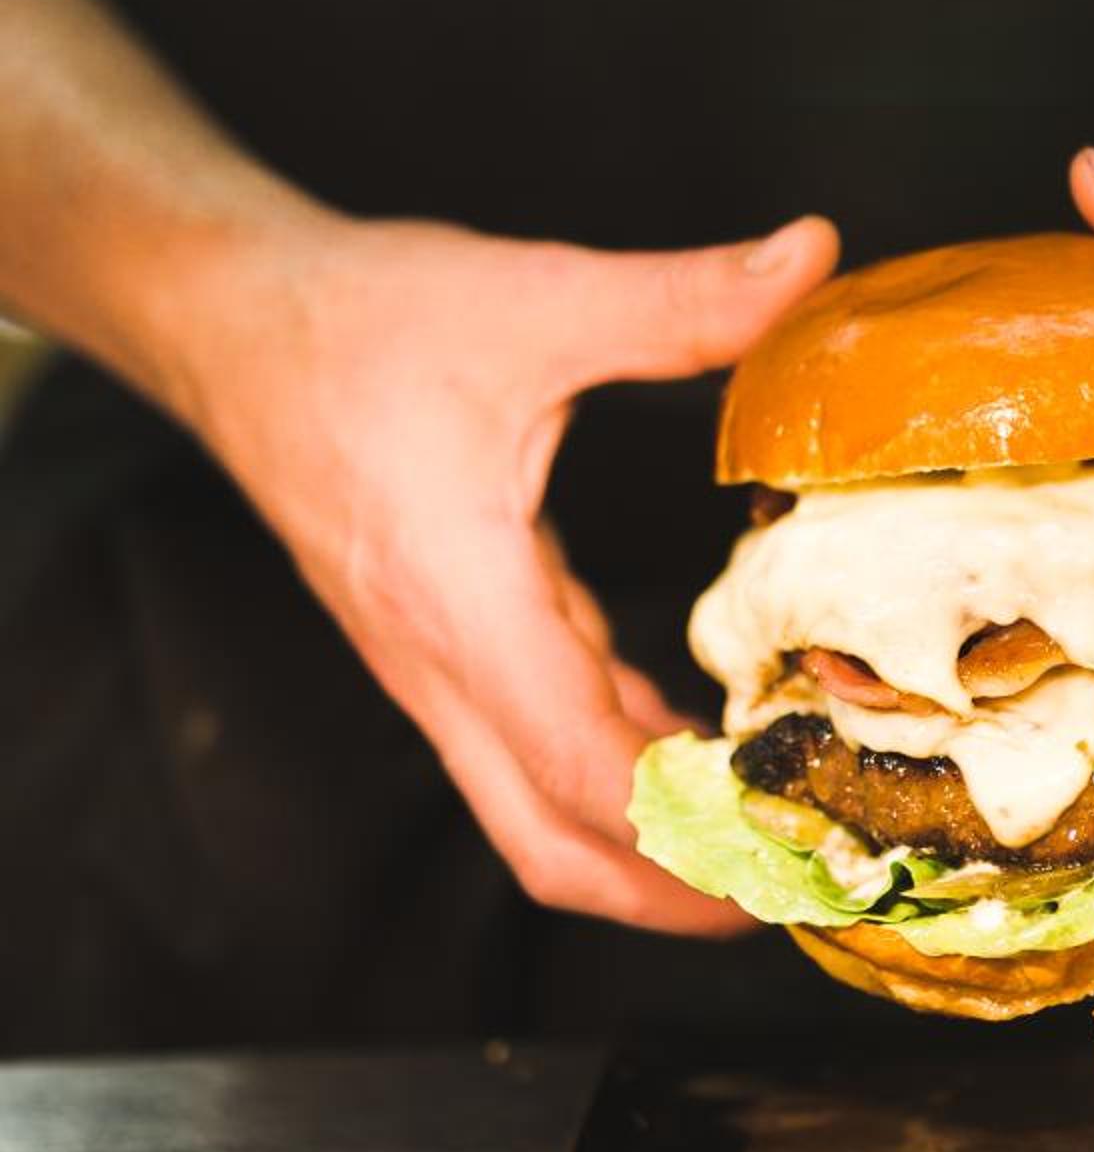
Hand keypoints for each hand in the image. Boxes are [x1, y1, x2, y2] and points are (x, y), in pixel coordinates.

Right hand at [182, 208, 836, 928]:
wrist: (226, 319)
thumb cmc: (354, 321)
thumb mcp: (533, 299)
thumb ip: (679, 299)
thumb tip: (809, 257)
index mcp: (463, 604)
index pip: (580, 769)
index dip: (684, 835)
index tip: (780, 857)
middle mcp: (442, 661)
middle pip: (552, 843)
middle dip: (670, 893)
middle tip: (789, 892)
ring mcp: (435, 665)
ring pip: (538, 806)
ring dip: (645, 840)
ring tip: (764, 837)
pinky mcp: (441, 645)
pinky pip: (531, 742)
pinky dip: (612, 762)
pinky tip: (684, 736)